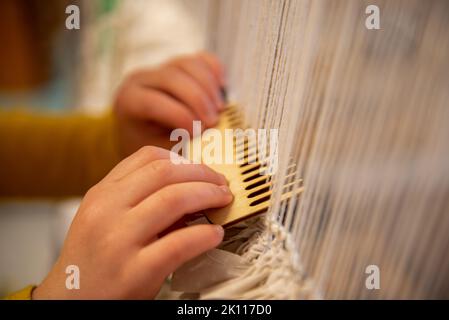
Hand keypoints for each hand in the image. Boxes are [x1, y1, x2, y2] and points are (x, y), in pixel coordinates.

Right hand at [32, 146, 231, 298]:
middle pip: (165, 173)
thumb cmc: (94, 259)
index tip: (203, 170)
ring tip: (223, 202)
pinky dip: (204, 235)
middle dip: (203, 174)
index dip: (185, 160)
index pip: (148, 157)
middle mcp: (107, 211)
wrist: (71, 300)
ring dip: (208, 196)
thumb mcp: (105, 218)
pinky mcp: (134, 271)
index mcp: (102, 194)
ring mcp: (119, 240)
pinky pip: (179, 243)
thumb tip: (189, 186)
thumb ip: (137, 197)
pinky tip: (215, 234)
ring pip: (174, 200)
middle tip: (222, 185)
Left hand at [114, 52, 225, 156]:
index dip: (179, 115)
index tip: (198, 132)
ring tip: (220, 109)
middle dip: (198, 100)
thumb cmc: (153, 144)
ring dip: (210, 86)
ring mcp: (162, 67)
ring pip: (188, 64)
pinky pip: (201, 59)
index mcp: (130, 101)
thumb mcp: (159, 149)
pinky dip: (215, 70)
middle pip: (173, 78)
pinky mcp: (180, 64)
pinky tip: (223, 88)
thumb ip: (180, 140)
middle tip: (214, 122)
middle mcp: (142, 79)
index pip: (153, 102)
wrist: (143, 131)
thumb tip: (209, 135)